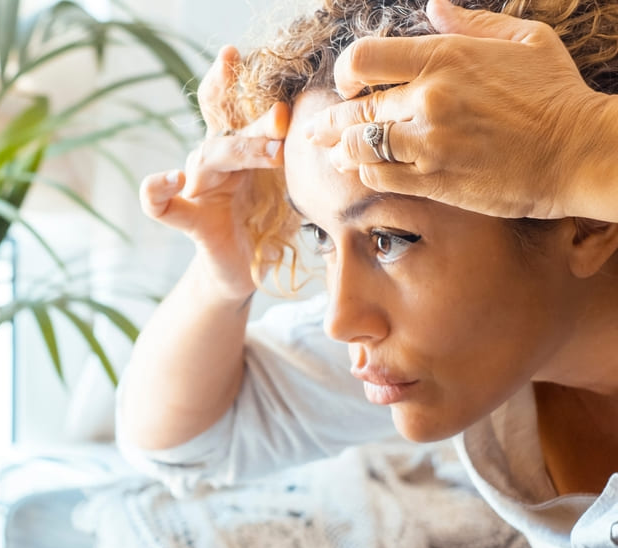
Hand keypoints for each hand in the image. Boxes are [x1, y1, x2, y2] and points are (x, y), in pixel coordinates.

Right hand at [140, 46, 288, 300]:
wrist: (248, 269)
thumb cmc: (267, 222)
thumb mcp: (287, 184)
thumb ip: (296, 156)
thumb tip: (321, 129)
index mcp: (235, 147)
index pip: (222, 104)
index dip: (222, 77)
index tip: (231, 51)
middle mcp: (212, 162)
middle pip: (223, 129)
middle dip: (255, 121)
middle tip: (284, 117)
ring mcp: (198, 189)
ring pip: (207, 157)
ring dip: (241, 150)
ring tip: (275, 153)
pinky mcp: (192, 220)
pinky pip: (160, 205)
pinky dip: (158, 189)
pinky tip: (175, 178)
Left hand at [305, 0, 607, 218]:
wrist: (579, 153)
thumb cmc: (555, 94)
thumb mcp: (522, 41)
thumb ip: (469, 23)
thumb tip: (434, 7)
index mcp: (444, 58)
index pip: (363, 59)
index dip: (345, 72)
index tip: (348, 83)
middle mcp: (428, 99)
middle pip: (355, 110)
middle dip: (330, 121)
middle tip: (317, 130)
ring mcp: (428, 143)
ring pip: (360, 148)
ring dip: (341, 151)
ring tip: (332, 153)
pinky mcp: (435, 181)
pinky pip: (380, 177)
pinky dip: (366, 173)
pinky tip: (362, 171)